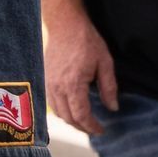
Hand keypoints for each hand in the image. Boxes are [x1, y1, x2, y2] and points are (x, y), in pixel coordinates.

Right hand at [45, 13, 117, 135]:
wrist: (65, 26)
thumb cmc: (86, 42)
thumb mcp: (105, 64)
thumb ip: (109, 88)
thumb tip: (112, 108)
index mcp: (73, 84)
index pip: (81, 115)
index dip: (92, 126)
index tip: (102, 130)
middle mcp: (57, 87)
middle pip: (68, 117)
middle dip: (82, 127)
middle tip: (95, 129)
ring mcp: (48, 83)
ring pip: (57, 112)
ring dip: (71, 120)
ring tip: (84, 121)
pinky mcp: (45, 79)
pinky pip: (51, 102)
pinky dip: (62, 110)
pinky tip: (71, 108)